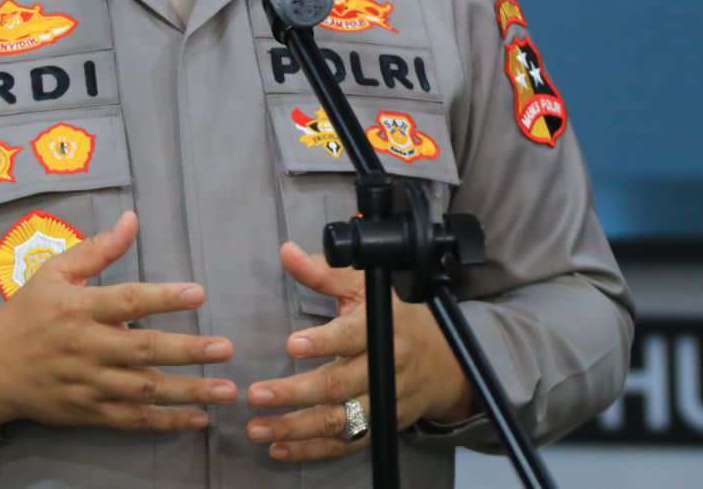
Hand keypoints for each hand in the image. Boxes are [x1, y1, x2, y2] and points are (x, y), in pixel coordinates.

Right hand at [0, 210, 236, 435]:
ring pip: (143, 391)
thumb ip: (96, 250)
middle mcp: (85, 348)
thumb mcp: (54, 272)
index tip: (199, 293)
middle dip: (187, 351)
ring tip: (226, 390)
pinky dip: (166, 422)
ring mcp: (88, 384)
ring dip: (188, 392)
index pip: (126, 301)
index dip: (163, 297)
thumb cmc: (27, 313)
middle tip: (226, 348)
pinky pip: (132, 420)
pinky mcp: (89, 412)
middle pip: (142, 350)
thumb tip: (132, 220)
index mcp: (77, 308)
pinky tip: (198, 419)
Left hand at [244, 241, 473, 461]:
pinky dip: (313, 450)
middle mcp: (384, 368)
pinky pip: (346, 444)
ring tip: (257, 428)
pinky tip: (279, 448)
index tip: (292, 344)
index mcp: (380, 328)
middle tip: (257, 394)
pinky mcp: (381, 427)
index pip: (352, 336)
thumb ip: (325, 273)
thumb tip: (287, 251)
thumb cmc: (396, 317)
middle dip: (296, 392)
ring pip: (340, 421)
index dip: (324, 342)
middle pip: (339, 385)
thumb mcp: (365, 287)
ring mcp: (383, 402)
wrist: (445, 362)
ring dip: (296, 428)